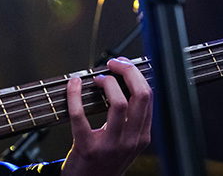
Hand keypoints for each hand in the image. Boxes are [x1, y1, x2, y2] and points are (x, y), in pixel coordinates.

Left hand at [60, 57, 152, 175]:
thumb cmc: (107, 158)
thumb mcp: (127, 141)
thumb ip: (129, 117)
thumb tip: (123, 80)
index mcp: (142, 136)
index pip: (149, 97)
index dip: (136, 74)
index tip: (123, 64)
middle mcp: (131, 140)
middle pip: (141, 96)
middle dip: (127, 71)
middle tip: (113, 63)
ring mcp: (111, 145)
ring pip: (119, 104)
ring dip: (107, 82)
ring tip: (97, 78)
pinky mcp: (87, 147)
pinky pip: (80, 115)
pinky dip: (75, 94)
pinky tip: (73, 84)